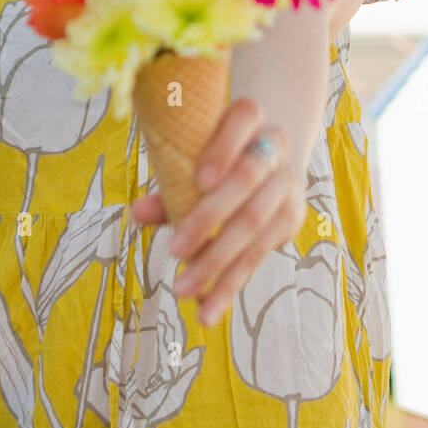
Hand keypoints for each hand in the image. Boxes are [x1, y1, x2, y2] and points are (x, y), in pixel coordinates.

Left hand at [128, 97, 308, 326]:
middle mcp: (276, 146)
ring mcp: (288, 184)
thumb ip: (170, 180)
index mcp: (250, 117)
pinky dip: (230, 285)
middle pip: (247, 180)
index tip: (199, 178)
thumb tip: (137, 213)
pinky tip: (207, 310)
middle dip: (210, 217)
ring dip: (217, 261)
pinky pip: (258, 255)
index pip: (243, 119)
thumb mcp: (193, 154)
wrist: (266, 152)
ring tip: (182, 290)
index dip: (223, 148)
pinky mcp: (290, 219)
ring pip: (254, 224)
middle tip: (175, 250)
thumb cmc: (213, 151)